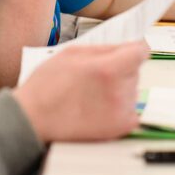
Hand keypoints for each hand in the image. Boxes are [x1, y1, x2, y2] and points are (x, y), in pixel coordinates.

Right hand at [13, 42, 147, 142]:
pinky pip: (132, 111)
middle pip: (135, 71)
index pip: (141, 52)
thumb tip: (124, 46)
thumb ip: (102, 48)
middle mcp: (119, 90)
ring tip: (92, 94)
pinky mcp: (119, 128)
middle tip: (95, 77)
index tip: (131, 49)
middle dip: (121, 70)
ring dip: (119, 89)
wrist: (33, 119)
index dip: (135, 48)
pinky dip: (121, 108)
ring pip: (132, 90)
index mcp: (108, 69)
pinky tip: (101, 108)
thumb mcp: (70, 53)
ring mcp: (120, 111)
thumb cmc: (46, 86)